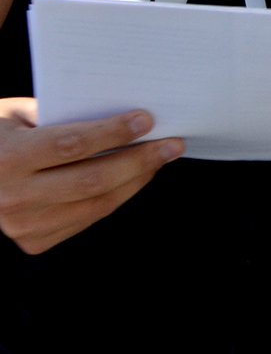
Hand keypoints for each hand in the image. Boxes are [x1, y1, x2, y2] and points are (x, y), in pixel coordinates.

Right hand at [0, 100, 181, 253]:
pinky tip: (135, 178)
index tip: (147, 120)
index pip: (70, 145)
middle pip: (92, 180)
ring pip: (97, 204)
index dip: (112, 133)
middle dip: (139, 160)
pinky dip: (118, 197)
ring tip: (161, 159)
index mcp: (7, 158)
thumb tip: (119, 113)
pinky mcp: (35, 240)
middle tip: (172, 144)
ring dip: (136, 180)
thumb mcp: (14, 117)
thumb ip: (60, 117)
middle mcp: (13, 196)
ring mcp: (24, 224)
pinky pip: (89, 218)